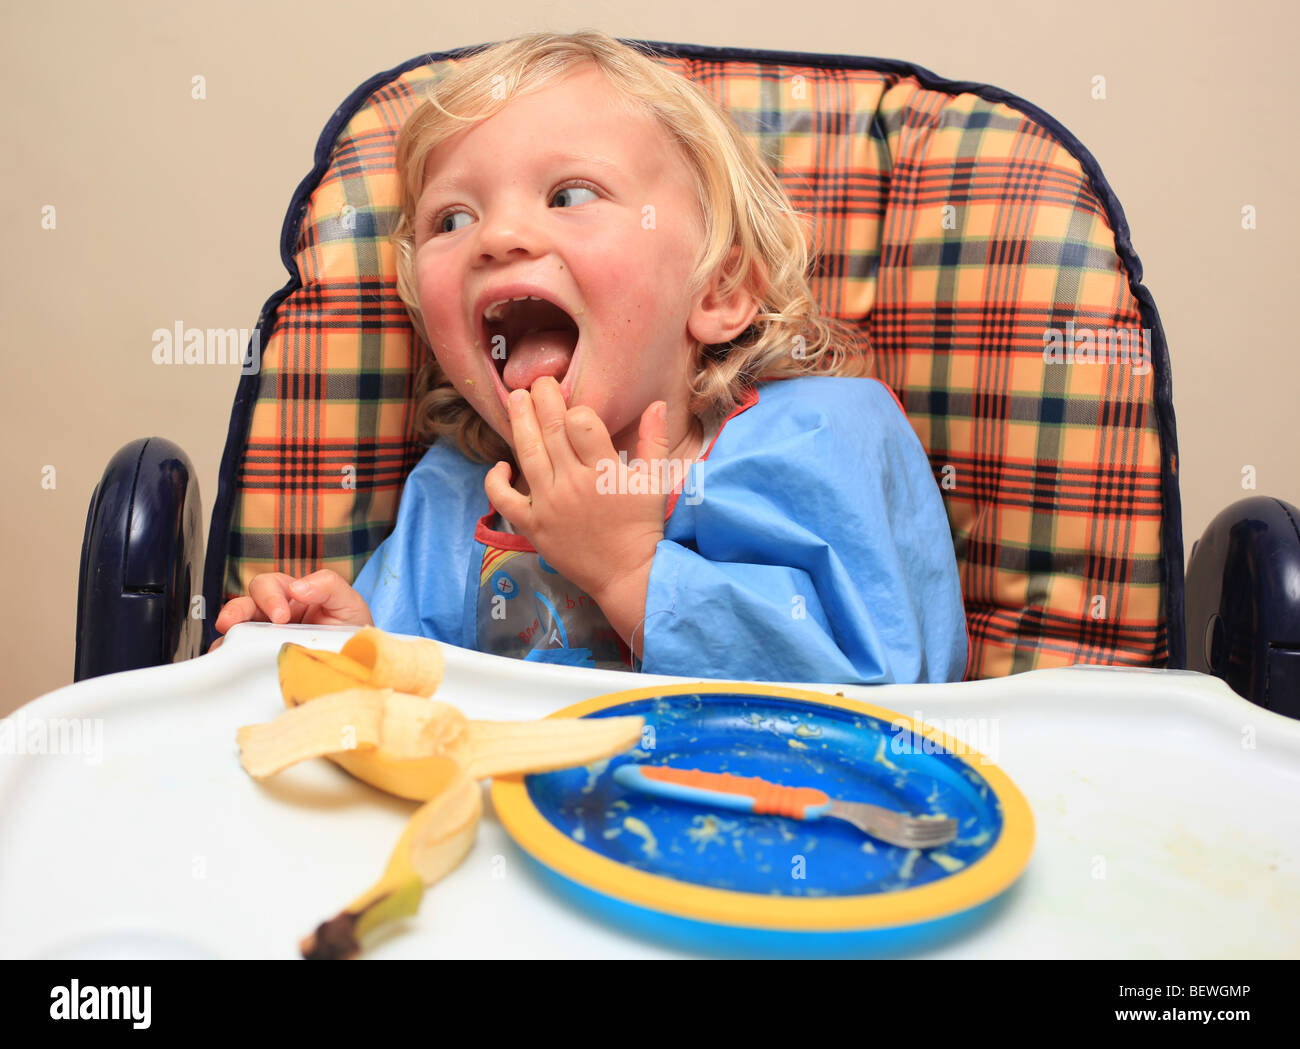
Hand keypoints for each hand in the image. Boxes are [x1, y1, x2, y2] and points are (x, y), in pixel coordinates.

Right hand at [210, 569, 373, 650]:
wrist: (361, 661)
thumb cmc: (352, 627)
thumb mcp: (349, 601)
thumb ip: (329, 585)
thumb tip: (297, 587)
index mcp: (293, 595)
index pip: (270, 585)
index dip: (270, 597)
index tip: (281, 616)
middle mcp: (275, 613)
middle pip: (246, 604)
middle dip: (236, 611)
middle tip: (231, 623)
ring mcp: (267, 636)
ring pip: (238, 629)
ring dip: (228, 634)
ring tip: (223, 645)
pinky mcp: (264, 659)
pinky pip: (241, 654)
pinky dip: (230, 655)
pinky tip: (227, 661)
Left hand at [483, 376, 670, 602]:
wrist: (626, 574)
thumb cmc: (642, 526)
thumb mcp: (655, 482)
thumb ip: (654, 441)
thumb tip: (656, 403)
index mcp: (603, 471)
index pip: (581, 424)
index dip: (574, 408)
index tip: (571, 398)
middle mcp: (573, 484)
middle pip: (550, 430)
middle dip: (541, 398)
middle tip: (537, 381)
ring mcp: (549, 505)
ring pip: (527, 454)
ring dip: (519, 422)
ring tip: (514, 398)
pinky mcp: (532, 526)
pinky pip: (505, 499)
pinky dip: (496, 480)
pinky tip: (501, 465)